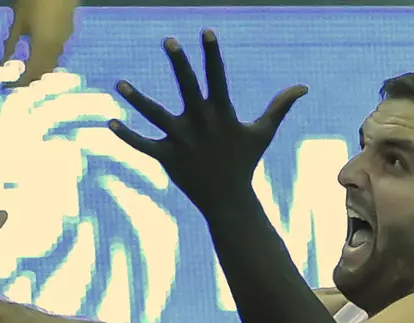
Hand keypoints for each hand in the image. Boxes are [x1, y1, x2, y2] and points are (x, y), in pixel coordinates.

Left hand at [4, 0, 78, 86]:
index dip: (21, 84)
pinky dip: (47, 59)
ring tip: (28, 73)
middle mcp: (57, 48)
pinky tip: (39, 55)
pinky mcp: (68, 32)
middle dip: (32, 81)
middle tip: (18, 85)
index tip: (9, 89)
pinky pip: (57, 53)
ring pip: (53, 63)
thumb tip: (4, 63)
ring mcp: (65, 40)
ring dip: (40, 71)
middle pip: (45, 72)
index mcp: (43, 47)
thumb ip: (12, 43)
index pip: (32, 74)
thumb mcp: (19, 20)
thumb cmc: (35, 0)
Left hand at [109, 31, 305, 217]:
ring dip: (137, 100)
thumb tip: (303, 87)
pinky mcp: (167, 157)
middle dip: (179, 64)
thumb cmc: (245, 162)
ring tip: (120, 84)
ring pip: (156, 116)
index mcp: (222, 113)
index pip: (217, 77)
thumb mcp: (262, 133)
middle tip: (168, 41)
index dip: (212, 54)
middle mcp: (200, 124)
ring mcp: (182, 141)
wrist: (229, 200)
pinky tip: (110, 121)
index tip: (205, 31)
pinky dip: (126, 135)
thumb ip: (279, 106)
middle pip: (188, 88)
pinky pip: (143, 144)